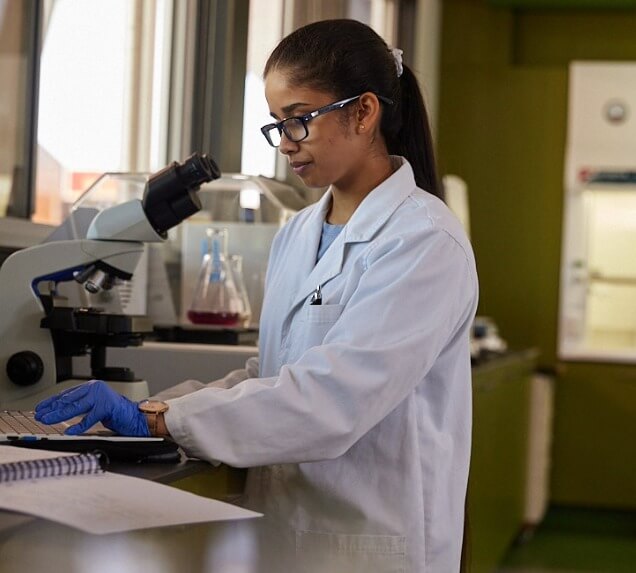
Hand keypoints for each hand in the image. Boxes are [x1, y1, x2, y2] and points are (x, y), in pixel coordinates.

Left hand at [34, 380, 149, 436]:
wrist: (136, 416)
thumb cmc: (116, 413)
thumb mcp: (94, 407)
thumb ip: (81, 406)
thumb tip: (58, 412)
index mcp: (92, 387)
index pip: (67, 394)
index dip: (52, 401)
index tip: (40, 408)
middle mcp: (96, 388)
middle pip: (68, 400)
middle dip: (51, 409)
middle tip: (40, 415)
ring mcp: (102, 396)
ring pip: (75, 407)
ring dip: (59, 415)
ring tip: (48, 420)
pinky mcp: (108, 406)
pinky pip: (90, 418)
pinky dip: (79, 426)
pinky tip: (70, 431)